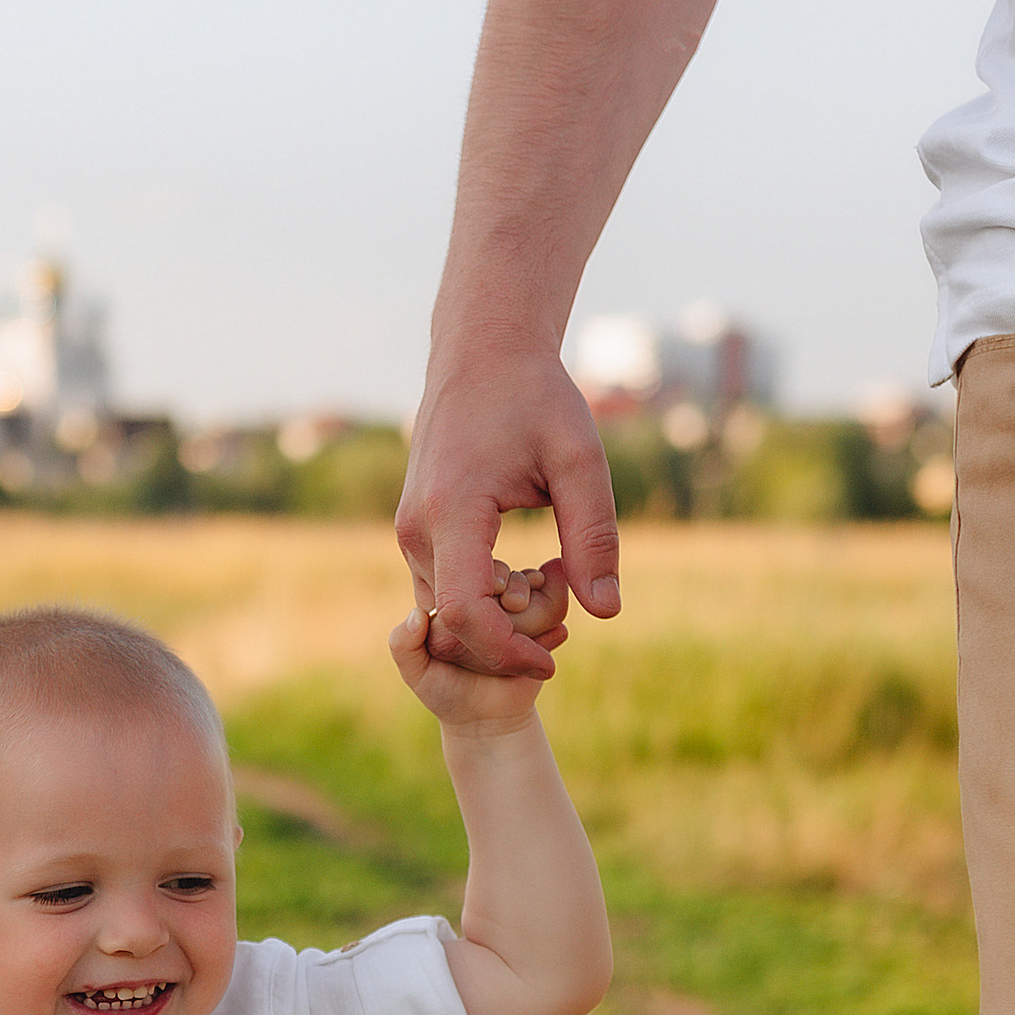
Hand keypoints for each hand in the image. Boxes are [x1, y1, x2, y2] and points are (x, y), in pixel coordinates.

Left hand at [391, 563, 567, 722]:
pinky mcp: (545, 624)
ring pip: (535, 588)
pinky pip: (558, 609)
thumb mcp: (417, 673)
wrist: (486, 720)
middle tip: (513, 608)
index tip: (486, 597)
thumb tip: (417, 615)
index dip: (482, 580)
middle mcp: (488, 598)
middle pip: (507, 574)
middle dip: (514, 588)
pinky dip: (556, 622)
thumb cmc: (446, 692)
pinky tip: (553, 638)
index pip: (469, 571)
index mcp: (456, 599)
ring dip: (538, 604)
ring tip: (532, 630)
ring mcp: (519, 610)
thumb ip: (403, 645)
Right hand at [395, 344, 619, 676]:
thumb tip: (606, 612)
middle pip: (453, 623)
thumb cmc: (536, 397)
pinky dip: (482, 600)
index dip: (508, 652)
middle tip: (563, 610)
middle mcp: (415, 529)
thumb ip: (594, 537)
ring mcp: (408, 531)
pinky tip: (523, 574)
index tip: (553, 661)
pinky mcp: (414, 530)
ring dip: (495, 621)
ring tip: (547, 584)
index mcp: (451, 512)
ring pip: (444, 611)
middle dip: (507, 640)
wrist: (482, 353)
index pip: (466, 613)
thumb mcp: (580, 461)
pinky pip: (442, 588)